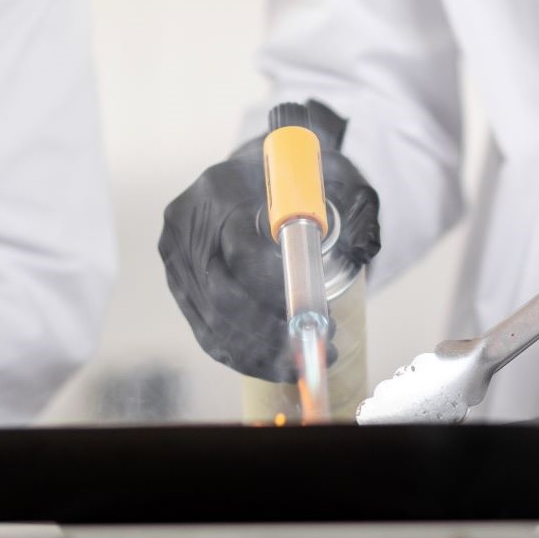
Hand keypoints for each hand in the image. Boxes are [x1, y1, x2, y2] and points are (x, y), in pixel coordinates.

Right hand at [158, 100, 380, 379]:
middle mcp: (187, 222)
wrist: (258, 172)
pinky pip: (204, 329)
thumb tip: (362, 250)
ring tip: (300, 362)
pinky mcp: (178, 281)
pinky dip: (239, 354)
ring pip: (211, 320)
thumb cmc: (299, 178)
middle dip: (268, 333)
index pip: (242, 254)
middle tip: (313, 345)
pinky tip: (272, 365)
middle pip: (220, 296)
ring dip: (258, 353)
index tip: (318, 314)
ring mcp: (176, 254)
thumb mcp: (330, 177)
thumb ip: (351, 208)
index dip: (278, 294)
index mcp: (221, 189)